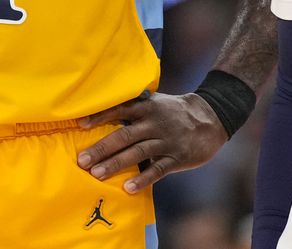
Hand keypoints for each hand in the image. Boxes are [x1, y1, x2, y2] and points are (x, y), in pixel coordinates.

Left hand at [76, 93, 226, 193]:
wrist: (211, 118)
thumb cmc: (173, 112)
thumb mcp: (155, 102)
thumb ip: (134, 107)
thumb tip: (101, 113)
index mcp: (147, 106)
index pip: (120, 109)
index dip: (100, 116)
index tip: (80, 124)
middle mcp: (155, 123)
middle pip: (125, 135)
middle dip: (102, 148)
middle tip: (82, 160)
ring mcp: (166, 140)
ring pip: (138, 153)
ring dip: (116, 164)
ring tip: (97, 174)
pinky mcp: (177, 157)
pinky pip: (158, 170)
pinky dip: (142, 179)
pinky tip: (128, 188)